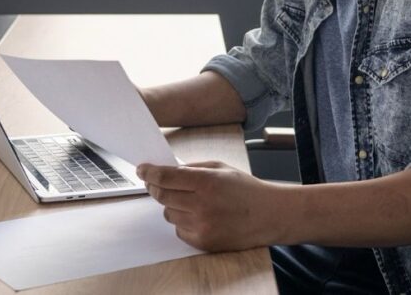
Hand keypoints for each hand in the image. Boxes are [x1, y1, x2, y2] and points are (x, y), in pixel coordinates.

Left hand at [136, 160, 288, 251]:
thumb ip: (192, 168)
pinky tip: (198, 215)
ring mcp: (202, 226)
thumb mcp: (220, 168)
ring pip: (168, 213)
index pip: (166, 177)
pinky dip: (182, 221)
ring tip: (191, 200)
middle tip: (155, 183)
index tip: (141, 170)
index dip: (149, 173)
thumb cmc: (245, 189)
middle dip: (155, 187)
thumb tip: (166, 170)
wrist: (268, 215)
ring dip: (172, 205)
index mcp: (207, 182)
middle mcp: (202, 205)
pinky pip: (178, 230)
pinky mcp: (203, 242)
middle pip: (162, 196)